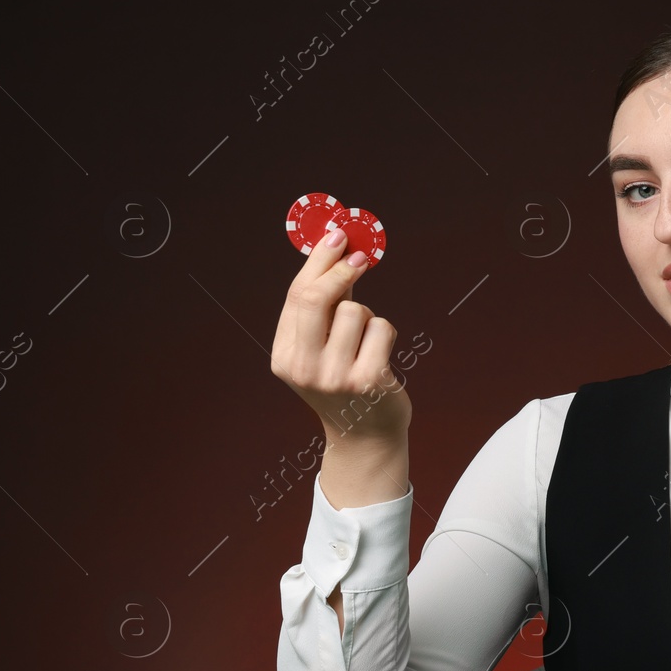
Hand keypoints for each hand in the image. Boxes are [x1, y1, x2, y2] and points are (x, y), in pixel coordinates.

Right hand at [270, 226, 411, 445]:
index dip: (319, 262)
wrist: (366, 435)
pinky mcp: (368, 380)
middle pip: (315, 298)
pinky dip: (386, 333)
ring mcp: (335, 377)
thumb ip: (323, 307)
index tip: (338, 235)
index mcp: (284, 357)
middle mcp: (303, 369)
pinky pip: (381, 328)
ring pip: (354, 311)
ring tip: (366, 341)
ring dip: (367, 315)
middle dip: (341, 269)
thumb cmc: (345, 382)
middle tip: (362, 256)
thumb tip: (339, 251)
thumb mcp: (321, 348)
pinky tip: (381, 355)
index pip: (296, 297)